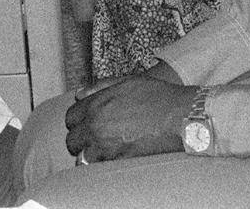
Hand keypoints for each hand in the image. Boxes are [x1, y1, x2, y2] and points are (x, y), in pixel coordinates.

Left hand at [65, 75, 196, 163]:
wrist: (179, 116)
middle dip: (81, 140)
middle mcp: (96, 125)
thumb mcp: (127, 82)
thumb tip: (79, 94)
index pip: (70, 118)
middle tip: (94, 138)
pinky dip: (103, 163)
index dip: (78, 121)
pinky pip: (99, 166)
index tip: (86, 123)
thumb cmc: (157, 96)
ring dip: (90, 154)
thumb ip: (100, 87)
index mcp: (96, 104)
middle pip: (72, 140)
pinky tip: (114, 155)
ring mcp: (105, 145)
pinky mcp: (117, 160)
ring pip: (82, 157)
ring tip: (104, 149)